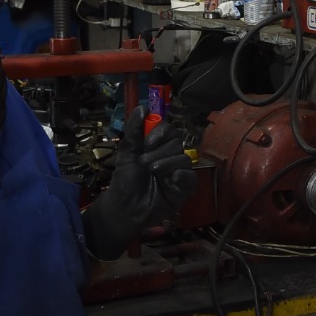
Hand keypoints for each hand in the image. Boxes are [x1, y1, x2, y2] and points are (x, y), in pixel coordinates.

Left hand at [83, 107, 195, 258]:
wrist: (125, 208)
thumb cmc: (125, 180)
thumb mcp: (126, 153)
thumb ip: (133, 131)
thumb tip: (142, 108)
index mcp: (157, 146)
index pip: (168, 129)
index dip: (160, 131)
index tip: (148, 142)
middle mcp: (170, 156)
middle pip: (176, 142)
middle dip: (159, 151)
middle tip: (143, 162)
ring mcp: (178, 172)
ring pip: (182, 158)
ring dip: (165, 163)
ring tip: (151, 172)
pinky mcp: (184, 188)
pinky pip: (190, 176)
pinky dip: (181, 175)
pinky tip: (171, 179)